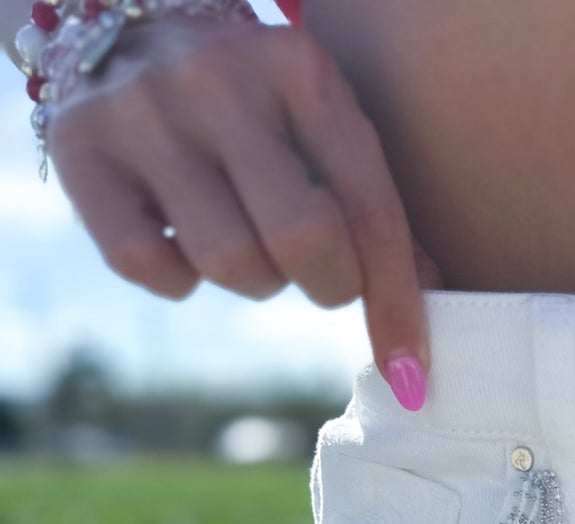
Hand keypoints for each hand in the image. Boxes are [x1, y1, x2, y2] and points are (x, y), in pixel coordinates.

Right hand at [44, 13, 438, 407]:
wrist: (125, 25)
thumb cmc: (253, 104)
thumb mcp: (318, 124)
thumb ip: (370, 208)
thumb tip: (428, 315)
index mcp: (299, 69)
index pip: (368, 208)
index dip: (398, 303)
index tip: (414, 374)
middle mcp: (218, 79)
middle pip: (302, 243)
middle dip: (325, 285)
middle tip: (314, 271)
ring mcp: (143, 110)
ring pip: (229, 265)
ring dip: (252, 281)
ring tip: (242, 235)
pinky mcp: (81, 149)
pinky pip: (149, 268)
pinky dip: (176, 278)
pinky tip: (180, 235)